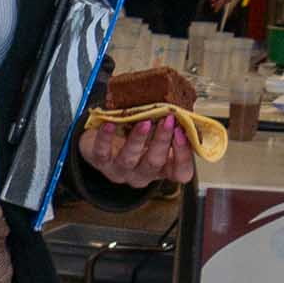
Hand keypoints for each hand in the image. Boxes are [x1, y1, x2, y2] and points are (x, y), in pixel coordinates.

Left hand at [78, 116, 194, 187]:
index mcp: (161, 168)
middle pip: (154, 163)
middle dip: (162, 140)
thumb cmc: (133, 135)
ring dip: (138, 139)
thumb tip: (181, 108)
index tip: (183, 133)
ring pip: (129, 159)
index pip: (180, 172)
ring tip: (144, 122)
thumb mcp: (155, 131)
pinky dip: (106, 138)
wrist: (101, 138)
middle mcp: (141, 173)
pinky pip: (102, 152)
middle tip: (167, 120)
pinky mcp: (99, 162)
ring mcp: (119, 170)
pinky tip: (110, 124)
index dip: (184, 156)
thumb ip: (169, 125)